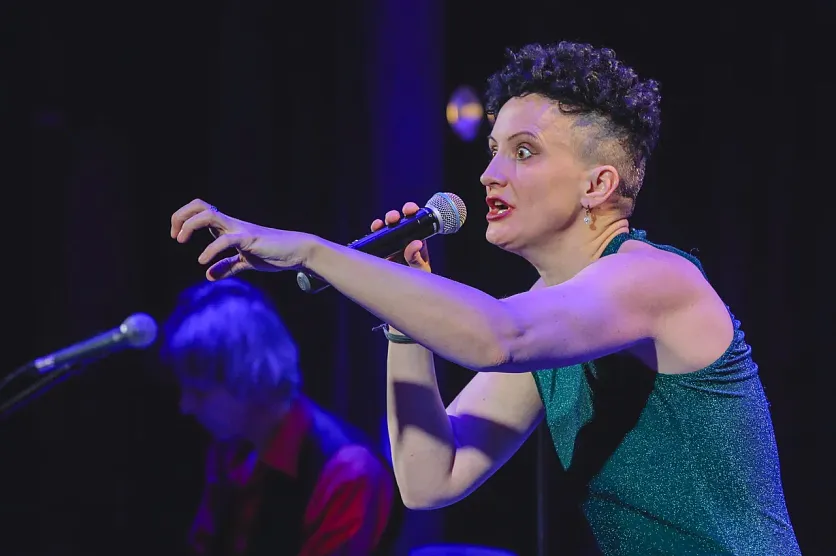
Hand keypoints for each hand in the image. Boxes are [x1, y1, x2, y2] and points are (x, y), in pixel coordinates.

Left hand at [170, 198, 318, 279]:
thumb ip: (227, 267)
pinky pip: (226, 240)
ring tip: (182, 241)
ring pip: (208, 215)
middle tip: (177, 237)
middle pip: (200, 206)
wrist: (297, 251)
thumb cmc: (273, 254)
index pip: (200, 210)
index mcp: (228, 227)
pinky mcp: (249, 239)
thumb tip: (208, 275)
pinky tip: (203, 261)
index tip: (177, 237)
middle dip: (181, 216)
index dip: (184, 219)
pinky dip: (210, 250)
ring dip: (189, 225)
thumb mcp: (246, 262)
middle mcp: (231, 224)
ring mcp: (240, 229)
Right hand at [371, 202, 430, 272]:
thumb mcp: (421, 270)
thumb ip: (417, 258)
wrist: (405, 292)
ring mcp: (390, 244)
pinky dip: (373, 234)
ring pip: (384, 229)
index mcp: (416, 239)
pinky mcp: (380, 252)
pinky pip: (375, 240)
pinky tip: (374, 230)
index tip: (410, 209)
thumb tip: (416, 243)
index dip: (411, 211)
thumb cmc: (418, 279)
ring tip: (380, 224)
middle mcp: (403, 239)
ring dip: (382, 223)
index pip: (414, 220)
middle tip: (393, 217)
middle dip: (393, 216)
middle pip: (397, 222)